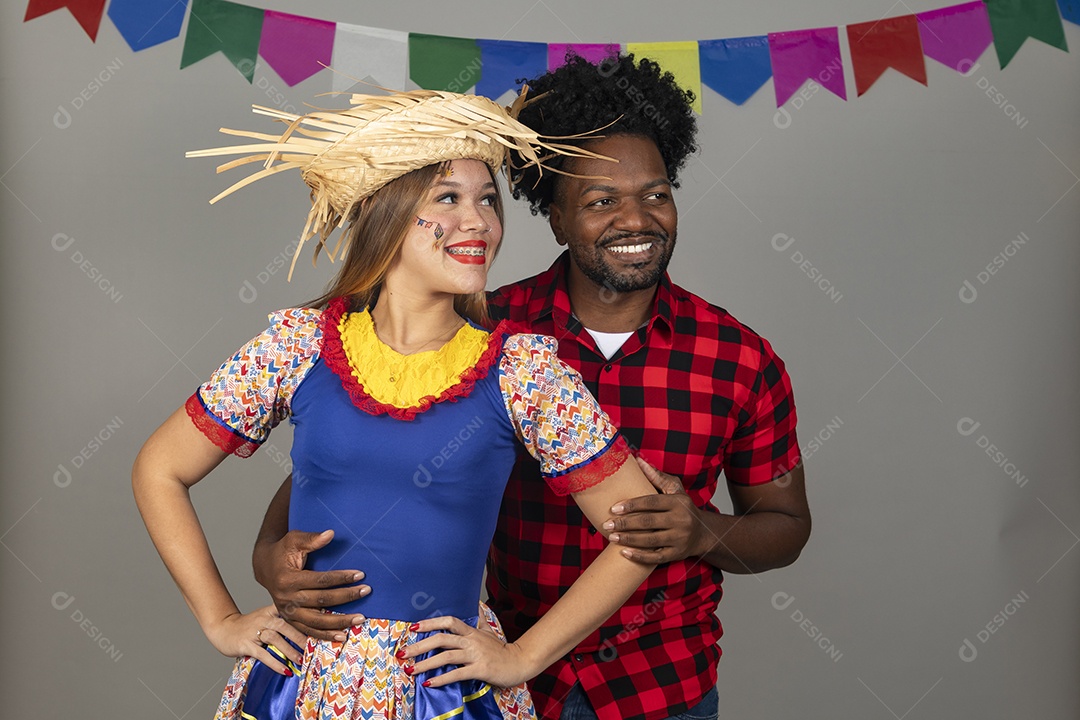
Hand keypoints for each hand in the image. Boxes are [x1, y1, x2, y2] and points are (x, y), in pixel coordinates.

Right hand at [203, 605, 308, 673]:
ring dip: (290, 650)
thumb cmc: (249, 626)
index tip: (321, 623)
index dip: (305, 616)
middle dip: (301, 636)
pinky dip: (274, 663)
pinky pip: (263, 654)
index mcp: (271, 610)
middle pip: (285, 625)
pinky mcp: (246, 644)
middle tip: (314, 647)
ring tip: (301, 660)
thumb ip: (284, 620)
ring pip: (275, 638)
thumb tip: (308, 630)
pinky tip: (284, 670)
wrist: (223, 628)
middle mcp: (264, 618)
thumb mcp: (266, 617)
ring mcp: (254, 631)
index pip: (290, 611)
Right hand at [252, 529, 369, 640]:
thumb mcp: (293, 540)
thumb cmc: (282, 551)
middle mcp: (287, 599)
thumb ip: (311, 539)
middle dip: (346, 597)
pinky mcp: (290, 619)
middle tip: (366, 591)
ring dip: (339, 622)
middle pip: (321, 601)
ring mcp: (288, 612)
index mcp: (288, 579)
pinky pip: (309, 631)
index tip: (360, 575)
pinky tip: (342, 636)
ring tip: (360, 618)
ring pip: (316, 621)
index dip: (341, 578)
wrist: (265, 566)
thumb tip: (330, 534)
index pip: (320, 580)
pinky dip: (325, 635)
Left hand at [401, 616, 534, 688]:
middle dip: (419, 646)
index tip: (413, 627)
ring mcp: (475, 655)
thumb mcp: (489, 632)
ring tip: (410, 670)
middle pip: (441, 639)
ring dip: (425, 664)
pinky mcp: (479, 669)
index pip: (448, 622)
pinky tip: (429, 683)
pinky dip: (441, 679)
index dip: (430, 623)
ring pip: (446, 656)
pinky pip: (457, 674)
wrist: (520, 662)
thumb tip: (475, 606)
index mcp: (471, 632)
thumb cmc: (502, 650)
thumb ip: (479, 621)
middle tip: (403, 653)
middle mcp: (471, 641)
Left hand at [603, 456, 704, 563]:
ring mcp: (679, 539)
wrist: (703, 533)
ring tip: (611, 537)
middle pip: (648, 522)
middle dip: (625, 524)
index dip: (631, 505)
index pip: (651, 502)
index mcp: (678, 502)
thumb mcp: (675, 490)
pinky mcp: (677, 554)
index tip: (614, 508)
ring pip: (650, 540)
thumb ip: (656, 477)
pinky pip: (656, 558)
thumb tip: (638, 460)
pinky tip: (624, 553)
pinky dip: (639, 557)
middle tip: (607, 524)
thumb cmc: (683, 508)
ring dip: (628, 539)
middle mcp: (681, 521)